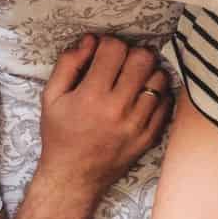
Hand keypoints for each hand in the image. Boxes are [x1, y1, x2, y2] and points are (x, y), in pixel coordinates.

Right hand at [39, 35, 169, 195]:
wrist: (73, 177)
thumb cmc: (60, 135)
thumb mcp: (51, 97)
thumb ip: (68, 64)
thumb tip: (90, 41)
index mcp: (91, 96)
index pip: (114, 49)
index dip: (109, 43)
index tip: (104, 52)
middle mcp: (118, 108)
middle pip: (143, 59)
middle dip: (132, 53)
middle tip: (123, 62)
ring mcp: (137, 124)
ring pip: (159, 79)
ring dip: (147, 72)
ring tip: (134, 79)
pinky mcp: (149, 137)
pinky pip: (166, 104)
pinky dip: (157, 94)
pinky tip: (142, 97)